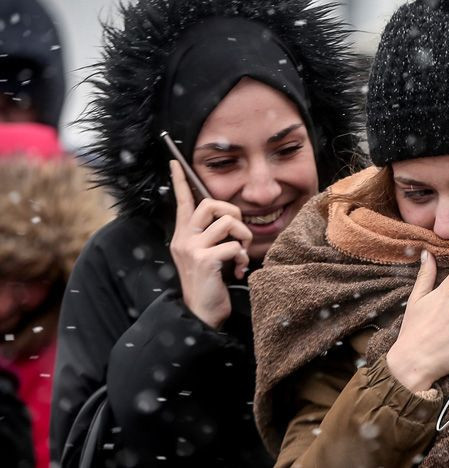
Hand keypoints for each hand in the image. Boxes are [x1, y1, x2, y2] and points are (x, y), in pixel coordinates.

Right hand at [169, 161, 251, 328]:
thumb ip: (212, 237)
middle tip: (238, 233)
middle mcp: (183, 239)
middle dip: (233, 212)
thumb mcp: (206, 256)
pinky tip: (238, 270)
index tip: (175, 162)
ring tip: (241, 254)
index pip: (181, 202)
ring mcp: (192, 249)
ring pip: (227, 222)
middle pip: (210, 204)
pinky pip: (233, 246)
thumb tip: (231, 221)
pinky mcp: (204, 261)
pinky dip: (242, 257)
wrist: (200, 315)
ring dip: (243, 237)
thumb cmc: (209, 284)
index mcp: (183, 236)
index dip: (180, 181)